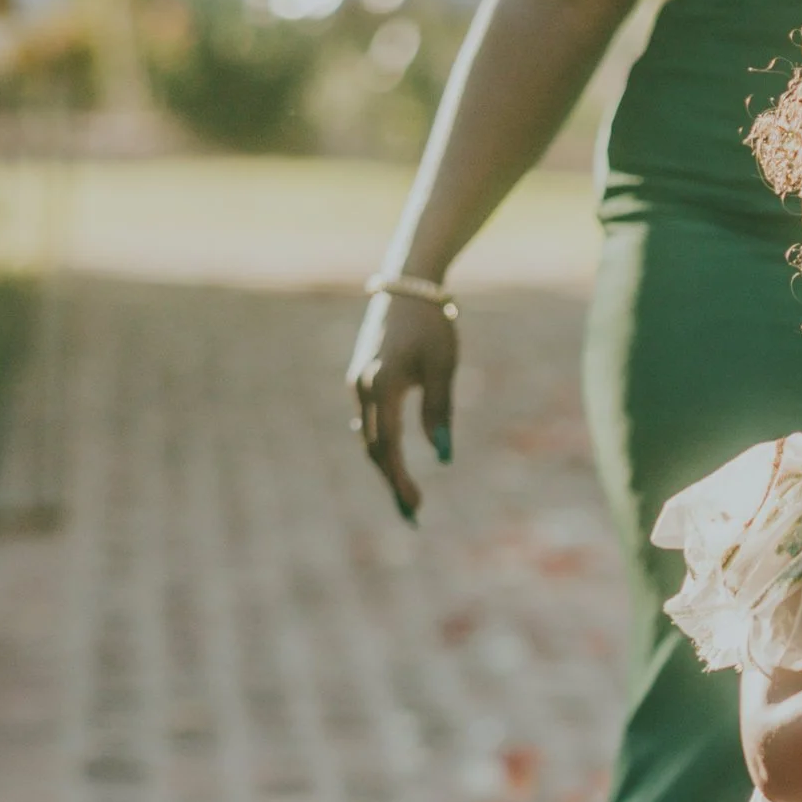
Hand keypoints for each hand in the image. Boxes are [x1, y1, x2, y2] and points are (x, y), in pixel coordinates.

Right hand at [347, 286, 456, 522]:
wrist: (408, 285)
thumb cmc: (433, 325)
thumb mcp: (443, 368)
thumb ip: (440, 412)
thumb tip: (443, 457)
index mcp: (382, 387)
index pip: (387, 448)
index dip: (399, 482)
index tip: (416, 510)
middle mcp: (362, 388)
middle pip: (373, 449)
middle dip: (392, 484)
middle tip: (414, 515)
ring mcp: (358, 383)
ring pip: (368, 437)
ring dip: (386, 468)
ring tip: (407, 496)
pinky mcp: (362, 378)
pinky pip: (368, 422)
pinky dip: (380, 447)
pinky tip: (393, 464)